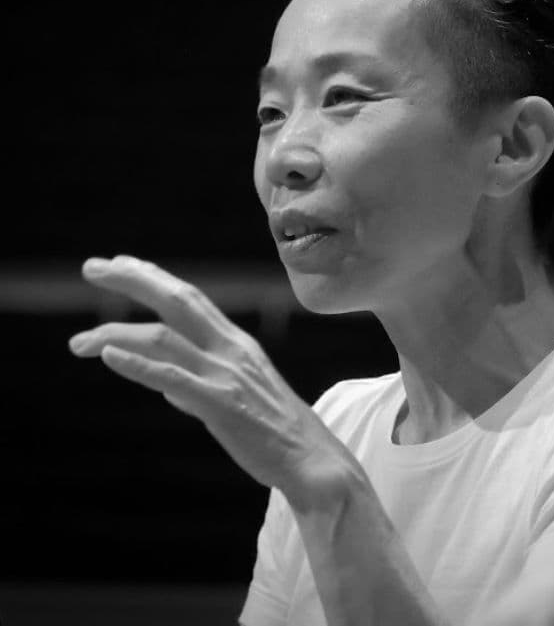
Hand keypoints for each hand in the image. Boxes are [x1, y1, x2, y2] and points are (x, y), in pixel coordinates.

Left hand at [68, 255, 354, 502]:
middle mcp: (230, 348)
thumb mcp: (238, 395)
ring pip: (165, 337)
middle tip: (92, 266)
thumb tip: (167, 387)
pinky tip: (107, 355)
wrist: (310, 456)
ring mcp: (225, 374)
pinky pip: (172, 378)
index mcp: (236, 342)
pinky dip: (137, 363)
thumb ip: (199, 385)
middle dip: (133, 279)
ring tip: (77, 341)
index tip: (122, 262)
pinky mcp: (221, 404)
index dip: (154, 277)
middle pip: (177, 299)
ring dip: (115, 332)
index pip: (191, 297)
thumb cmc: (274, 429)